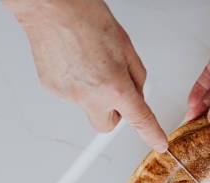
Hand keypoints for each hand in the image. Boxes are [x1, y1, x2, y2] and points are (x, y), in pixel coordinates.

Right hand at [4, 0, 167, 151]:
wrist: (51, 8)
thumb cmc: (86, 18)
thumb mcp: (125, 46)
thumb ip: (136, 76)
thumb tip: (137, 93)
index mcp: (114, 86)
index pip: (139, 120)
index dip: (151, 134)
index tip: (158, 143)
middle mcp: (89, 96)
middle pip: (107, 125)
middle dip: (114, 113)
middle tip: (113, 91)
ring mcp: (68, 95)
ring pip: (87, 106)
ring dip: (92, 92)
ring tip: (88, 61)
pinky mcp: (52, 89)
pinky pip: (70, 93)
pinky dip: (75, 82)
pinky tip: (74, 60)